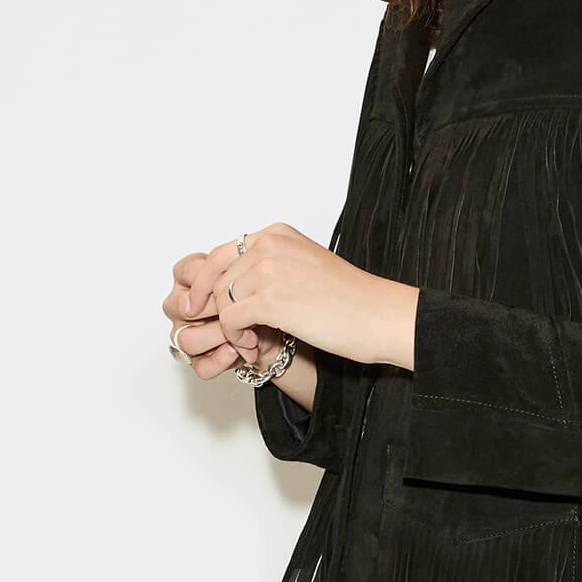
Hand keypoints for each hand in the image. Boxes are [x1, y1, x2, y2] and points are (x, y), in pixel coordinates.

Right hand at [163, 251, 265, 378]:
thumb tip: (237, 272)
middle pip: (182, 307)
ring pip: (187, 339)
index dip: (208, 278)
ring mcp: (188, 333)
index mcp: (192, 278)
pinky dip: (219, 360)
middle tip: (242, 310)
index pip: (187, 272)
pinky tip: (236, 352)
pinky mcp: (200, 360)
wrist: (280, 325)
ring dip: (218, 336)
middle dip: (214, 309)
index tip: (232, 284)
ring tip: (246, 333)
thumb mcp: (254, 277)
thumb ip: (240, 270)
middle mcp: (184, 305)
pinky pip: (200, 365)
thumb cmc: (263, 297)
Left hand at [182, 225, 418, 370]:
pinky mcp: (270, 299)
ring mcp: (268, 270)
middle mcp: (269, 245)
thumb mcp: (304, 266)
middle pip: (217, 280)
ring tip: (252, 342)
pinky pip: (229, 320)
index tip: (203, 306)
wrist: (378, 316)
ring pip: (221, 301)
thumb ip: (270, 266)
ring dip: (231, 328)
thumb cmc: (351, 299)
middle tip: (237, 333)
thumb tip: (230, 285)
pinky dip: (236, 338)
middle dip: (218, 310)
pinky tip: (255, 346)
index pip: (221, 254)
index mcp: (277, 234)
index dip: (208, 284)